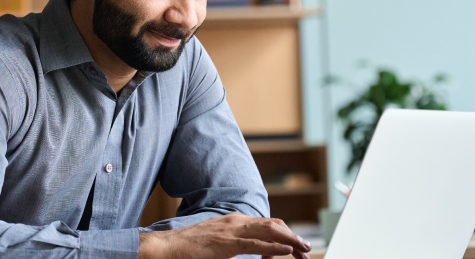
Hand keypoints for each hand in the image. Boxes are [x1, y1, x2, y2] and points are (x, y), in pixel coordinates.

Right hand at [138, 212, 310, 258]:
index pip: (267, 223)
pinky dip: (273, 247)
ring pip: (268, 231)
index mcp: (235, 221)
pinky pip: (255, 244)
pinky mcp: (226, 243)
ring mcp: (231, 230)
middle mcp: (236, 221)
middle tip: (307, 248)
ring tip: (303, 249)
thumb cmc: (190, 248)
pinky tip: (286, 251)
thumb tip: (255, 253)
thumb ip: (236, 244)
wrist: (168, 247)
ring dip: (289, 240)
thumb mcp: (218, 242)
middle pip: (273, 224)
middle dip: (292, 235)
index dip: (285, 233)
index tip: (296, 247)